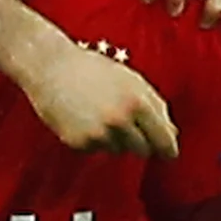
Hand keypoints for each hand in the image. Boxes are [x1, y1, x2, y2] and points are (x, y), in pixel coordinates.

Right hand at [20, 42, 179, 157]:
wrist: (48, 65)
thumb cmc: (92, 69)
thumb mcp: (131, 80)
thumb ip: (157, 106)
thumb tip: (172, 134)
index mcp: (137, 102)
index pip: (163, 140)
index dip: (167, 150)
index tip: (167, 154)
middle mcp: (120, 120)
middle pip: (142, 150)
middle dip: (138, 141)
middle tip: (122, 124)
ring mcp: (98, 133)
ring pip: (118, 150)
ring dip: (112, 138)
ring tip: (96, 113)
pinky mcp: (78, 142)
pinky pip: (95, 150)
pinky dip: (91, 138)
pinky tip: (81, 118)